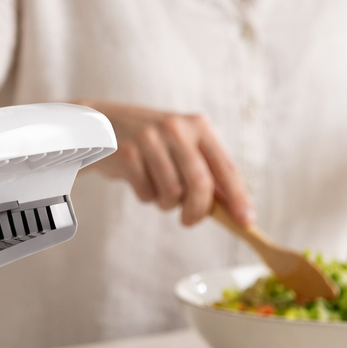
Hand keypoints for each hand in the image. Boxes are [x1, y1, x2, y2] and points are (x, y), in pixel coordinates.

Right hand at [79, 101, 252, 225]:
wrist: (99, 125)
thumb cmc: (150, 143)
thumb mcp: (182, 146)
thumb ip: (206, 171)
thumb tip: (232, 208)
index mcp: (198, 126)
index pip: (226, 167)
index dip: (238, 197)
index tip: (247, 222)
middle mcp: (177, 128)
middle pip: (200, 184)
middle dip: (198, 211)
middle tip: (189, 221)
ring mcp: (150, 139)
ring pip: (172, 193)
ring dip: (166, 203)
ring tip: (158, 190)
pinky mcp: (127, 153)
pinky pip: (147, 194)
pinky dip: (146, 197)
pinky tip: (140, 181)